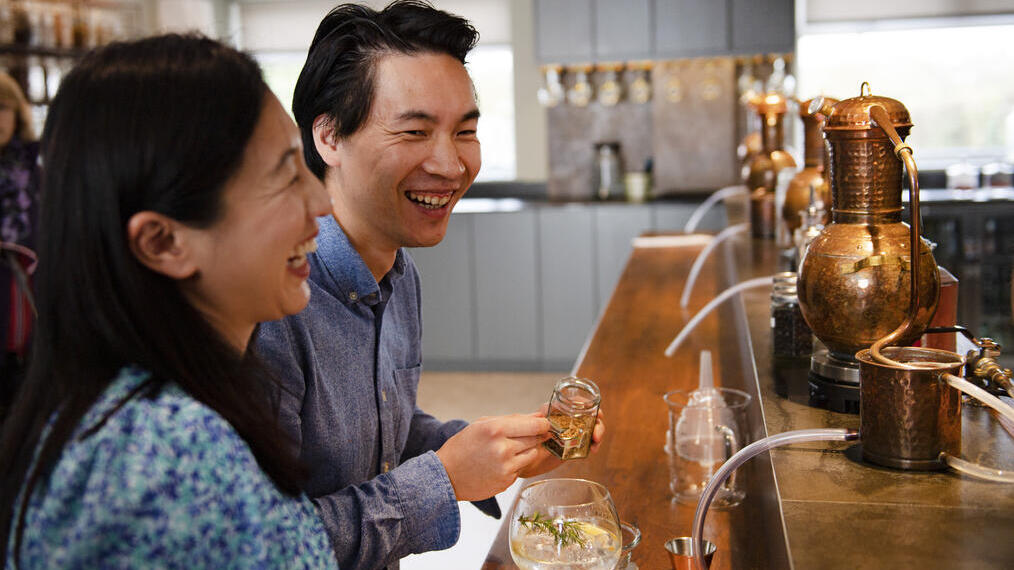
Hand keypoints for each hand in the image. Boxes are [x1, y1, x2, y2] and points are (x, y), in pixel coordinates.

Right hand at [436, 414, 550, 501]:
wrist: (446, 475)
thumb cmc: (463, 447)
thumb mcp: (483, 424)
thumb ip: (512, 419)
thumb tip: (539, 416)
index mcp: (496, 429)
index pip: (535, 425)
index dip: (543, 424)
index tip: (544, 423)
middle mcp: (503, 448)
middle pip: (536, 439)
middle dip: (534, 436)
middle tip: (522, 436)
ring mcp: (506, 467)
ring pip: (532, 454)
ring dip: (526, 451)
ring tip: (508, 450)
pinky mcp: (507, 481)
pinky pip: (522, 468)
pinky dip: (516, 464)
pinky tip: (500, 464)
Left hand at [517, 406, 605, 477]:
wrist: (520, 461)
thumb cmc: (521, 441)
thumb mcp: (525, 427)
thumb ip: (533, 421)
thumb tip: (542, 416)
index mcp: (556, 411)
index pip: (575, 402)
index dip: (588, 404)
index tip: (594, 412)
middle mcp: (565, 420)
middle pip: (588, 414)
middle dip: (597, 421)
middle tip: (596, 433)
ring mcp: (571, 433)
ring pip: (591, 427)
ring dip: (598, 432)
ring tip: (595, 442)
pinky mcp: (573, 447)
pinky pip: (588, 443)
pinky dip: (594, 444)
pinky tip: (593, 449)